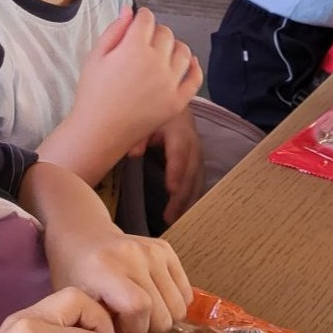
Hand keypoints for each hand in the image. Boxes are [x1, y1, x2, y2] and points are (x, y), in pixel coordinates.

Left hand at [54, 227, 191, 332]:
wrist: (80, 236)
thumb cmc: (76, 278)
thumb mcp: (82, 312)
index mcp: (105, 268)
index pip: (140, 306)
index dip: (135, 327)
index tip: (118, 327)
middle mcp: (131, 254)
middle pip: (164, 312)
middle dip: (148, 327)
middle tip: (126, 319)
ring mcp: (150, 249)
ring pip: (180, 305)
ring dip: (162, 316)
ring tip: (137, 308)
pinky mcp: (165, 247)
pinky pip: (186, 291)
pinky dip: (173, 302)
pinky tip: (151, 296)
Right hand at [69, 6, 202, 161]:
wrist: (100, 130)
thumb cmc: (93, 93)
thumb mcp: (95, 56)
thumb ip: (114, 30)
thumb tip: (129, 10)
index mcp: (134, 48)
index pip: (147, 19)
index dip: (141, 16)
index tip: (138, 21)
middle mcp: (157, 62)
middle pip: (166, 33)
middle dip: (155, 32)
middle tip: (144, 41)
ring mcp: (170, 83)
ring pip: (183, 51)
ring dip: (174, 46)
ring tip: (162, 52)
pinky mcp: (178, 101)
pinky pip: (195, 78)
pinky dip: (193, 67)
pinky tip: (188, 63)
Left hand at [147, 107, 203, 225]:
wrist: (176, 110)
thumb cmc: (156, 118)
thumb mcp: (146, 121)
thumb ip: (139, 136)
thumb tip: (134, 154)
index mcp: (179, 133)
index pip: (179, 154)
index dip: (176, 172)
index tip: (171, 190)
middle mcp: (193, 146)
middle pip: (190, 173)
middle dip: (181, 197)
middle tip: (170, 217)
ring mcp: (198, 157)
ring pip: (196, 182)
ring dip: (188, 203)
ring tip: (178, 222)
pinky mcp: (198, 165)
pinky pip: (197, 184)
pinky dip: (192, 200)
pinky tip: (186, 215)